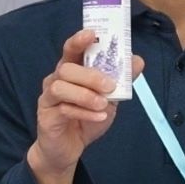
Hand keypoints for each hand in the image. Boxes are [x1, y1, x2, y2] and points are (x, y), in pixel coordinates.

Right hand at [26, 28, 122, 183]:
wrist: (69, 149)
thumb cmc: (86, 117)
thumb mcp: (109, 98)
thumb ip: (120, 80)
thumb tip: (137, 60)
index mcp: (72, 71)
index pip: (71, 50)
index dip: (79, 40)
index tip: (92, 34)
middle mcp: (56, 80)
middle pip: (66, 68)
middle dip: (90, 75)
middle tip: (110, 86)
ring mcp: (49, 97)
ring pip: (61, 87)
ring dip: (85, 95)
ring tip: (103, 104)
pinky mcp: (47, 116)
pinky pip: (63, 109)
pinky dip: (84, 112)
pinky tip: (98, 116)